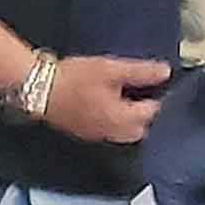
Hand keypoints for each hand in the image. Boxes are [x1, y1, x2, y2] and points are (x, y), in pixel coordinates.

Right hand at [42, 55, 169, 144]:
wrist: (39, 88)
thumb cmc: (75, 78)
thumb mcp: (111, 69)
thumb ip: (140, 72)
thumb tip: (165, 73)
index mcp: (122, 118)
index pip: (152, 111)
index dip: (157, 95)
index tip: (155, 82)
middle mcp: (112, 132)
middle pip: (140, 128)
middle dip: (144, 112)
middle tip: (142, 92)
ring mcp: (97, 135)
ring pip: (124, 133)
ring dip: (129, 119)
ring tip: (125, 98)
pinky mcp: (84, 133)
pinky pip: (108, 132)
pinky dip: (114, 121)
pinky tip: (106, 105)